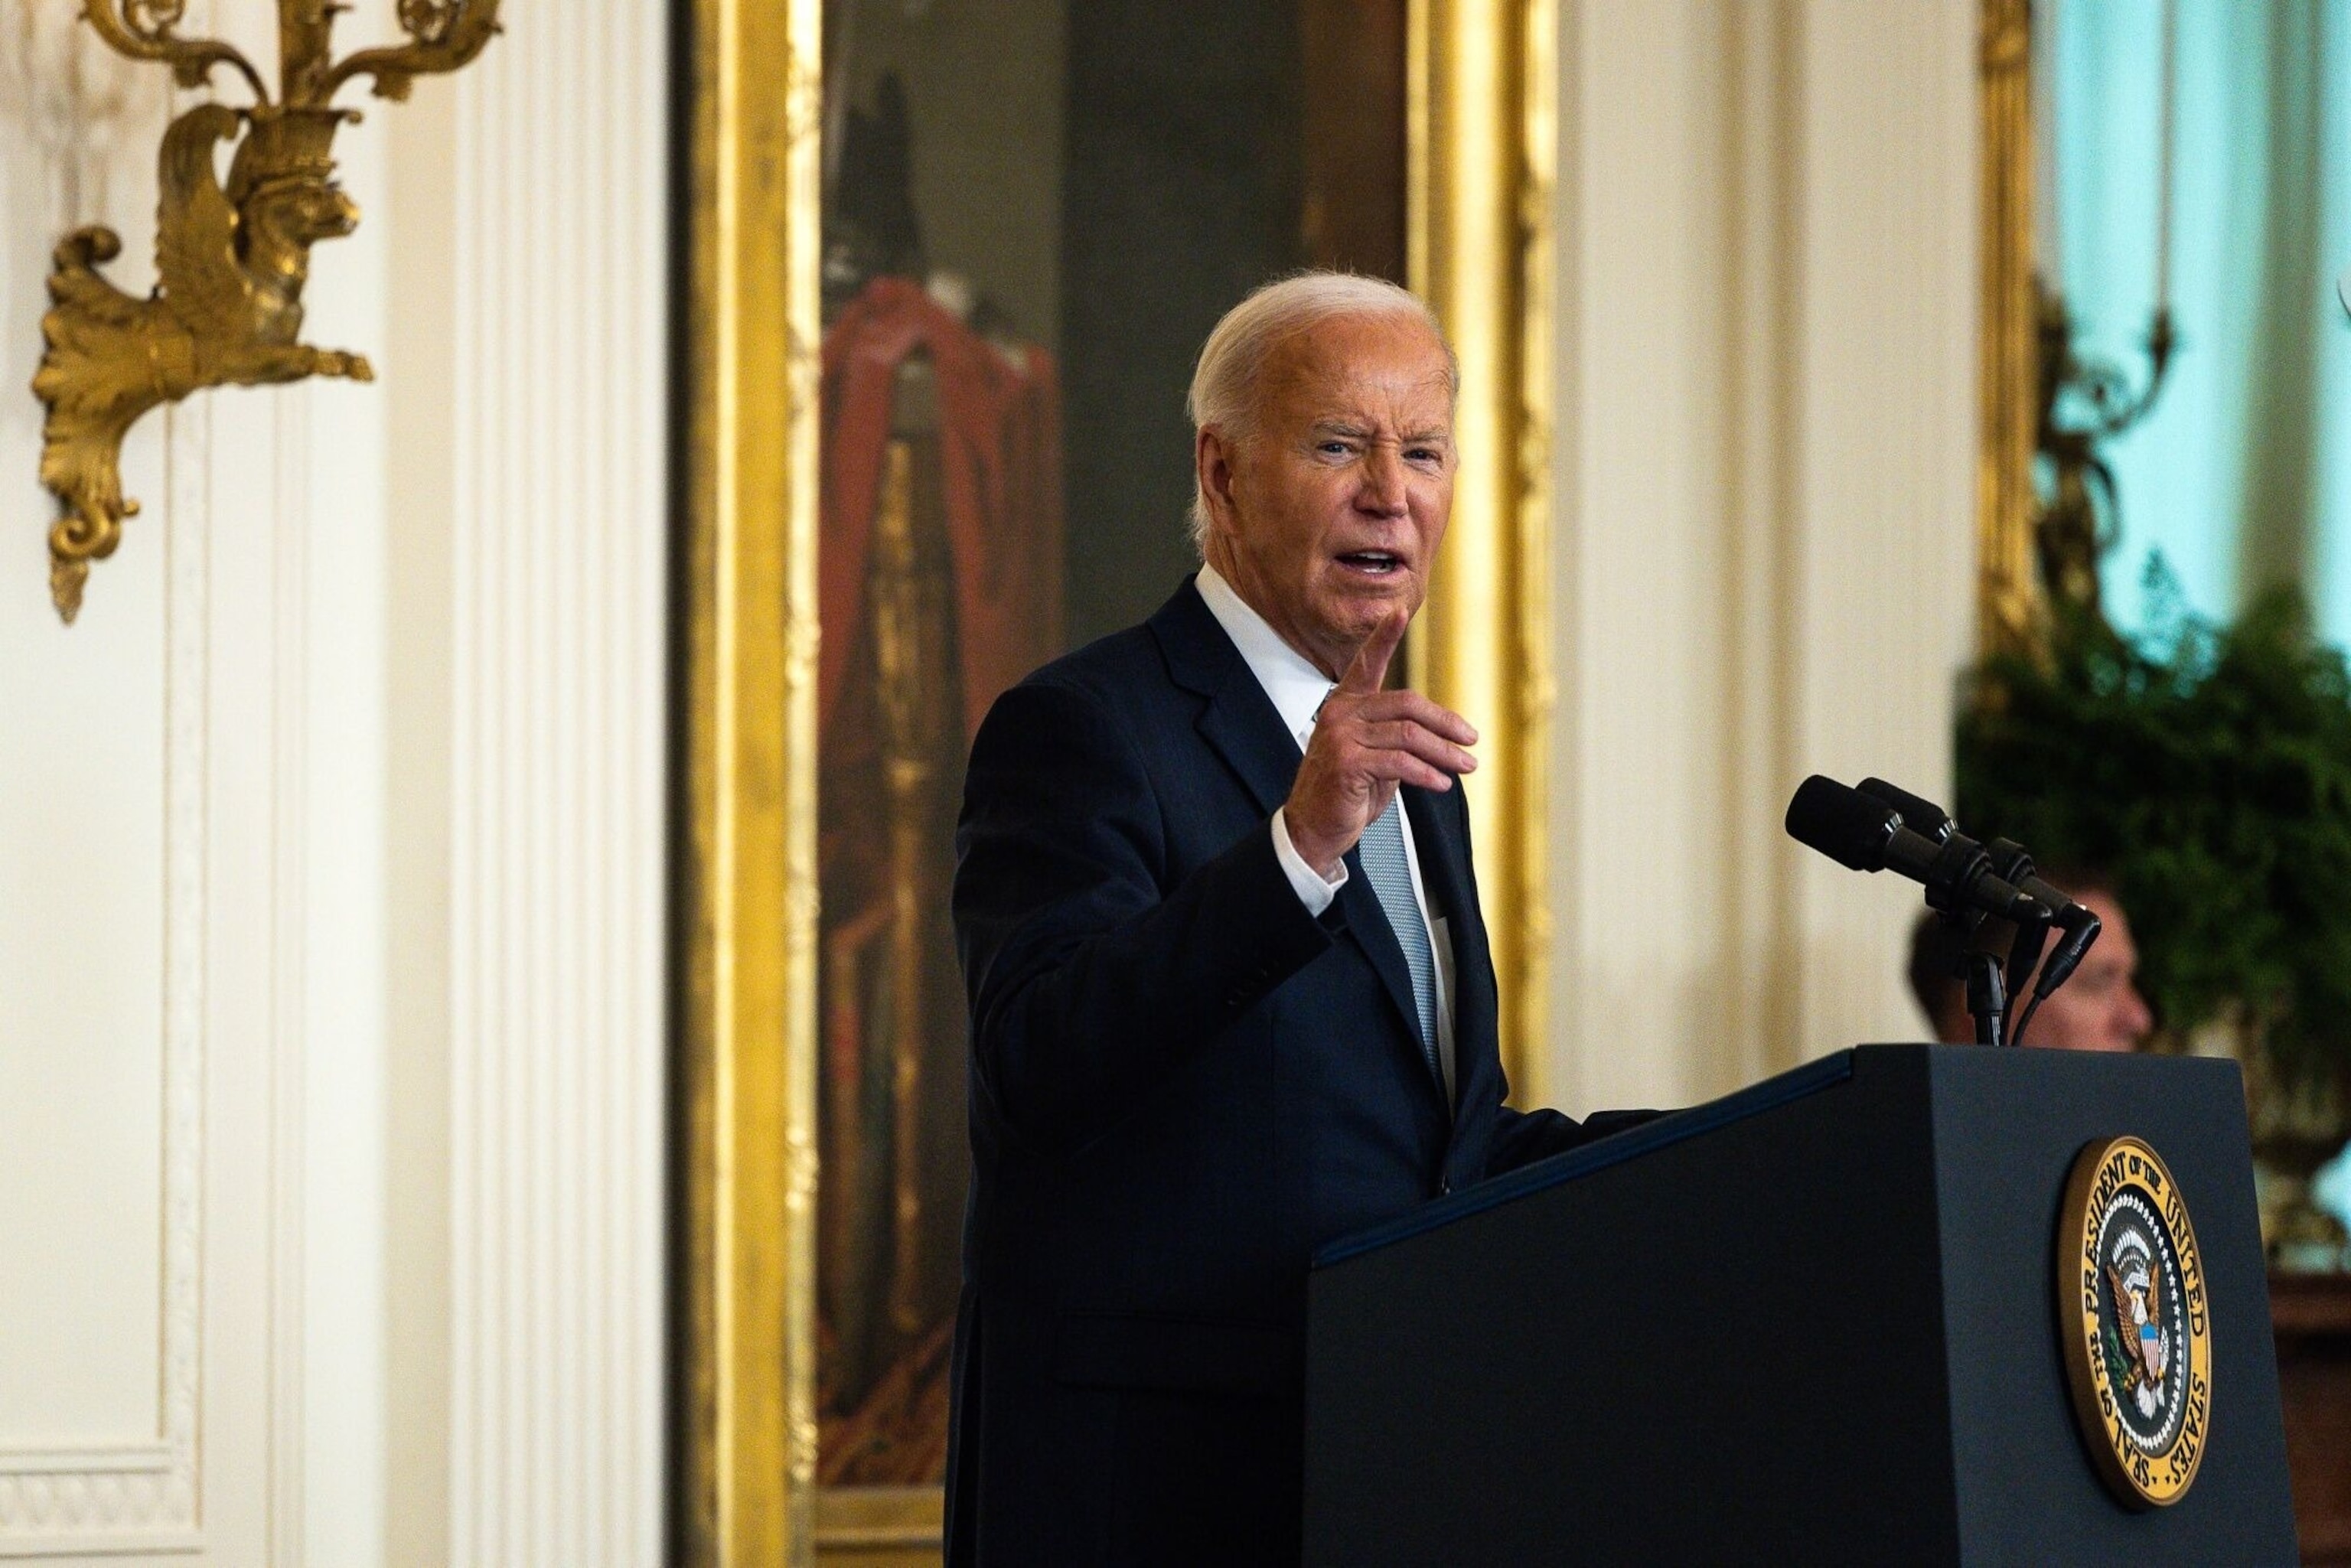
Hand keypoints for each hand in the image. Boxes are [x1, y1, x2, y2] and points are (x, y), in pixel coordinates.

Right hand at [1284, 611, 1477, 878]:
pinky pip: (1399, 762)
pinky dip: (1426, 773)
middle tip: (1470, 740)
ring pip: (1409, 735)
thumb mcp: (1375, 757)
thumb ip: (1397, 737)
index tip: (1399, 611)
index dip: (1384, 636)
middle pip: (1407, 704)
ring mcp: (1341, 736)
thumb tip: (1441, 736)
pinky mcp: (1347, 762)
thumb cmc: (1345, 792)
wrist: (1314, 828)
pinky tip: (1440, 783)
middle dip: (1446, 723)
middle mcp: (1341, 713)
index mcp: (1346, 704)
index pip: (1367, 663)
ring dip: (1445, 753)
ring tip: (1465, 767)